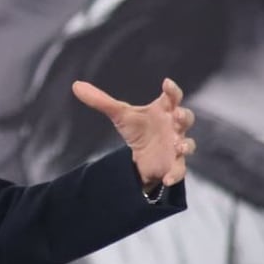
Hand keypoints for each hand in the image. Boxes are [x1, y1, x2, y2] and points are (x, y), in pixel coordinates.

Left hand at [72, 78, 195, 189]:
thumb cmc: (137, 128)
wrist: (142, 155)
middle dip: (184, 116)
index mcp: (164, 110)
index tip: (167, 83)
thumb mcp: (119, 115)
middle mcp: (174, 126)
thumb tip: (75, 85)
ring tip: (178, 146)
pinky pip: (179, 170)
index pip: (172, 97)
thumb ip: (100, 101)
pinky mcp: (174, 164)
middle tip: (177, 115)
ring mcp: (177, 145)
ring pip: (188, 144)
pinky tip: (167, 180)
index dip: (172, 90)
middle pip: (186, 118)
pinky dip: (175, 174)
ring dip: (185, 144)